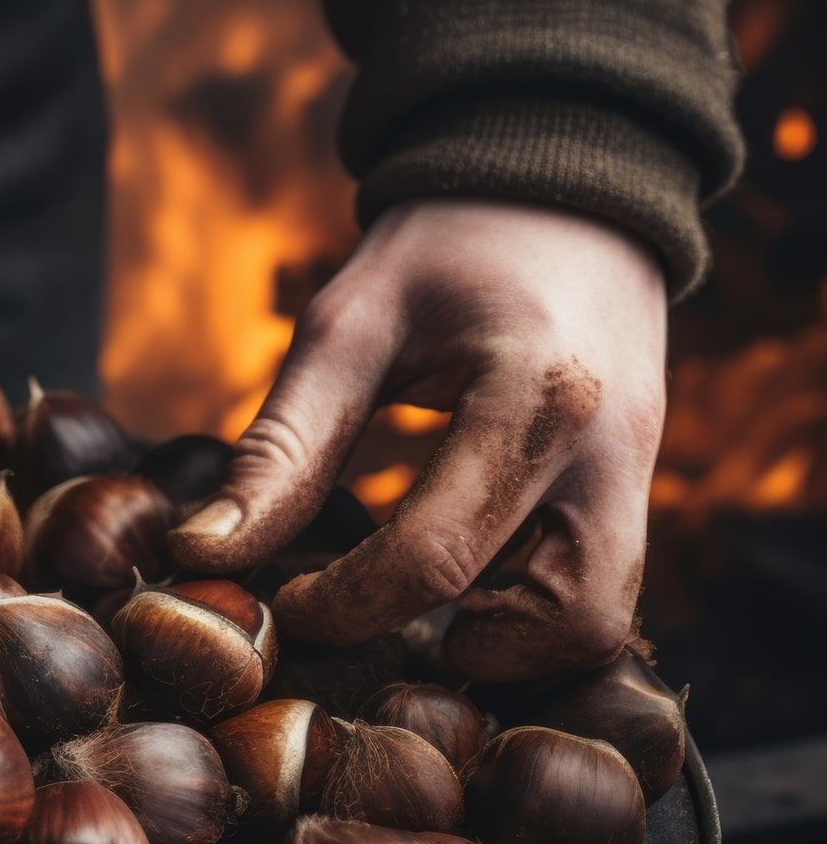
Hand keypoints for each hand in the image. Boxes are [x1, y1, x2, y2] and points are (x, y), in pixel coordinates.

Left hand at [169, 199, 666, 679]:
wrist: (560, 192)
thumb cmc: (441, 250)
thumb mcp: (346, 329)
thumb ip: (283, 449)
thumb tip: (202, 553)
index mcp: (536, 395)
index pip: (433, 558)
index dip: (341, 607)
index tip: (281, 607)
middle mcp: (612, 450)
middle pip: (560, 624)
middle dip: (452, 651)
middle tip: (363, 622)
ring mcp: (641, 475)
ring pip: (596, 624)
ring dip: (503, 641)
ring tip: (410, 601)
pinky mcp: (638, 488)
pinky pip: (598, 589)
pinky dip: (525, 609)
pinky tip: (453, 577)